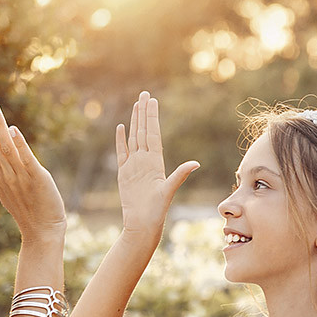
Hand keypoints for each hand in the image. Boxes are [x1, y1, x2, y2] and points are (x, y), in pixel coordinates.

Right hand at [0, 93, 65, 239]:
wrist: (42, 232)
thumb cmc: (28, 210)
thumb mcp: (9, 188)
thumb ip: (0, 170)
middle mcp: (4, 172)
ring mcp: (18, 175)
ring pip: (4, 146)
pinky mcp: (36, 178)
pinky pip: (25, 159)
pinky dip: (19, 144)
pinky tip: (13, 129)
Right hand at [116, 91, 198, 235]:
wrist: (141, 222)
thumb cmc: (156, 210)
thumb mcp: (168, 190)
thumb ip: (180, 175)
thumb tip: (196, 164)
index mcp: (155, 161)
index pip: (153, 133)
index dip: (152, 117)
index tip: (152, 101)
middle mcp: (145, 160)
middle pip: (143, 130)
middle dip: (143, 112)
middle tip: (144, 94)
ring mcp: (134, 165)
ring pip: (133, 137)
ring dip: (134, 121)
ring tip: (136, 105)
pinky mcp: (124, 172)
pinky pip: (122, 152)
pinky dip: (120, 140)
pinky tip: (121, 127)